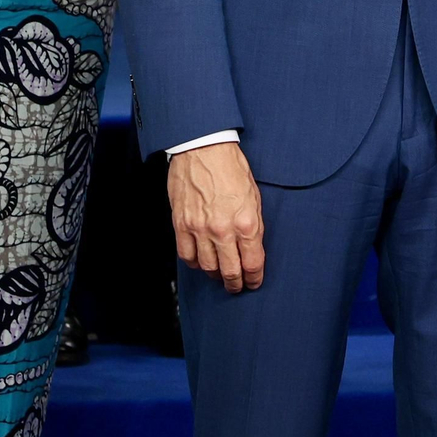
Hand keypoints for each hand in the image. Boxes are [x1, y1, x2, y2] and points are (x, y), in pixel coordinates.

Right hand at [168, 143, 265, 294]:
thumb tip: (252, 246)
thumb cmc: (231, 167)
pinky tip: (201, 262)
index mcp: (246, 221)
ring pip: (208, 267)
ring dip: (215, 276)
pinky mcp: (181, 225)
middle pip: (230, 271)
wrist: (203, 149)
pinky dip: (195, 263)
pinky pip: (187, 256)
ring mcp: (199, 229)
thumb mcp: (254, 195)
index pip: (253, 262)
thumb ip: (253, 223)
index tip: (254, 282)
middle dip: (236, 284)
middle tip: (238, 287)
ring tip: (220, 276)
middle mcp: (223, 230)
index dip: (254, 278)